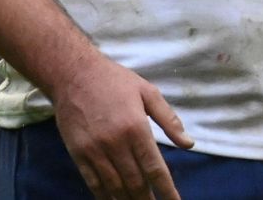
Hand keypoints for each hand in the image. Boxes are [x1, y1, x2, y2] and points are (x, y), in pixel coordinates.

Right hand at [51, 52, 193, 199]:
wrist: (73, 75)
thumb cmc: (115, 81)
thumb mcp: (148, 92)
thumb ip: (170, 120)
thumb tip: (189, 144)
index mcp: (136, 128)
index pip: (154, 168)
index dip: (166, 190)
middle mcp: (116, 144)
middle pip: (135, 182)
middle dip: (148, 199)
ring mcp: (95, 151)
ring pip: (115, 187)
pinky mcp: (78, 154)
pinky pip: (93, 183)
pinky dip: (105, 196)